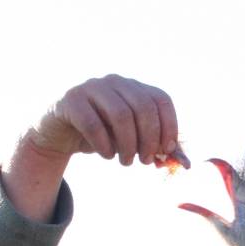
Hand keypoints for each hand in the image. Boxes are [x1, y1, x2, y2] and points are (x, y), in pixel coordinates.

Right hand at [26, 74, 179, 166]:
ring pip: (120, 114)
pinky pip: (93, 123)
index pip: (161, 100)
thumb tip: (183, 163)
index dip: (169, 126)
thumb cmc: (103, 137)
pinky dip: (104, 145)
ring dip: (128, 145)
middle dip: (149, 139)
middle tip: (145, 161)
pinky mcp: (71, 100)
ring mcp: (91, 88)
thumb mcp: (131, 143)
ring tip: (127, 162)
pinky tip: (107, 156)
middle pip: (142, 107)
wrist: (61, 133)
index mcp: (133, 88)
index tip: (166, 151)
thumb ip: (155, 148)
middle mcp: (115, 82)